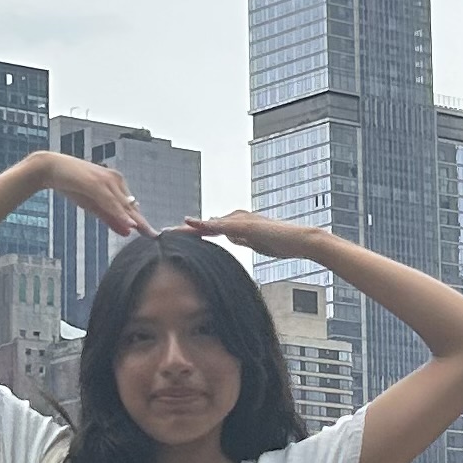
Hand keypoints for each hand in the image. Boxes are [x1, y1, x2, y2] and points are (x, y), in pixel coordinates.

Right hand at [37, 154, 151, 237]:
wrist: (50, 168)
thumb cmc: (71, 185)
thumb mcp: (93, 205)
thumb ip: (110, 218)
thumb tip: (127, 232)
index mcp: (116, 183)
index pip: (131, 206)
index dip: (141, 221)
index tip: (151, 234)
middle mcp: (115, 180)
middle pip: (131, 206)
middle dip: (142, 222)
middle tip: (155, 236)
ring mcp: (107, 180)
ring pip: (123, 205)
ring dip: (135, 220)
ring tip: (147, 232)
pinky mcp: (96, 183)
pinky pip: (111, 202)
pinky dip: (120, 214)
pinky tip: (130, 224)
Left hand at [178, 212, 327, 260]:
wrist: (302, 240)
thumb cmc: (283, 243)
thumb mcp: (256, 243)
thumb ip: (243, 238)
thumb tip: (232, 237)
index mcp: (237, 226)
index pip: (208, 231)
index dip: (190, 235)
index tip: (171, 239)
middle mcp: (236, 219)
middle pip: (203, 226)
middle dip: (183, 231)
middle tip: (160, 234)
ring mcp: (240, 220)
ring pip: (208, 224)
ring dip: (187, 228)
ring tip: (166, 231)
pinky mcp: (246, 224)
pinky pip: (221, 225)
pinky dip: (204, 225)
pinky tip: (190, 224)